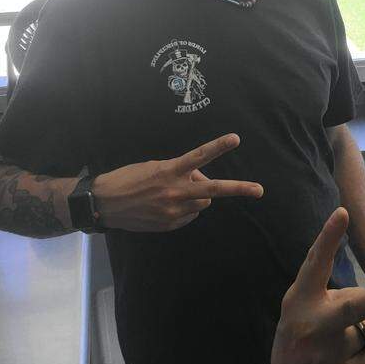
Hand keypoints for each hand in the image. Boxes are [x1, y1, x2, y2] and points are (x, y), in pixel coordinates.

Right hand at [92, 134, 261, 231]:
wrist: (105, 204)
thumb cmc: (129, 179)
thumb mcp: (154, 167)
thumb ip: (180, 171)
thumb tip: (199, 179)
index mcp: (169, 171)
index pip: (199, 156)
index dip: (218, 147)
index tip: (235, 139)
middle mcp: (174, 191)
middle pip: (214, 189)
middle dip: (239, 189)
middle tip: (259, 190)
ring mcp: (173, 211)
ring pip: (203, 202)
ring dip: (198, 196)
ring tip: (177, 191)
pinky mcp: (169, 225)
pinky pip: (190, 215)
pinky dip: (187, 209)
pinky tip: (167, 205)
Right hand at [271, 208, 364, 363]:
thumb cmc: (305, 333)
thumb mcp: (303, 308)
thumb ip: (331, 293)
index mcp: (299, 300)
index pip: (315, 263)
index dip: (328, 237)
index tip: (343, 213)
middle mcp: (311, 326)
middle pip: (350, 308)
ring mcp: (326, 355)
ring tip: (349, 337)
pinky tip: (351, 358)